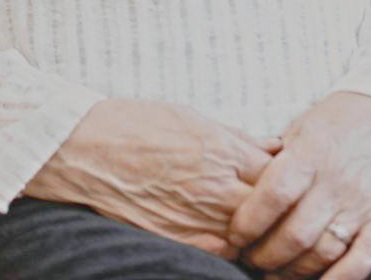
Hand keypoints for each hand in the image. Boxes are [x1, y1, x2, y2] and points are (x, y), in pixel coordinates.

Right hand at [25, 99, 278, 257]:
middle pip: (273, 210)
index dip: (290, 178)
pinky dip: (230, 246)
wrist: (80, 151)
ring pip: (252, 237)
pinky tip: (225, 234)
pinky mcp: (178, 242)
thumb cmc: (132, 126)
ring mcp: (197, 219)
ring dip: (259, 231)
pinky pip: (221, 253)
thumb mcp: (190, 117)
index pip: (282, 174)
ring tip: (257, 223)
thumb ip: (238, 138)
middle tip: (282, 207)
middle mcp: (215, 188)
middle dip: (281, 209)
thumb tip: (276, 147)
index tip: (289, 179)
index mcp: (221, 151)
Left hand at [229, 92, 370, 279]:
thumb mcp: (299, 129)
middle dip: (266, 254)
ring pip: (325, 251)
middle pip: (296, 233)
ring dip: (295, 271)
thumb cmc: (336, 124)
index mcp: (310, 154)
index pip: (274, 195)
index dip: (250, 222)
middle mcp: (337, 181)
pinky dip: (341, 278)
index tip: (235, 236)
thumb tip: (237, 191)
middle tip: (251, 259)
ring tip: (275, 275)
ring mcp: (364, 203)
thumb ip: (273, 161)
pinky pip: (364, 258)